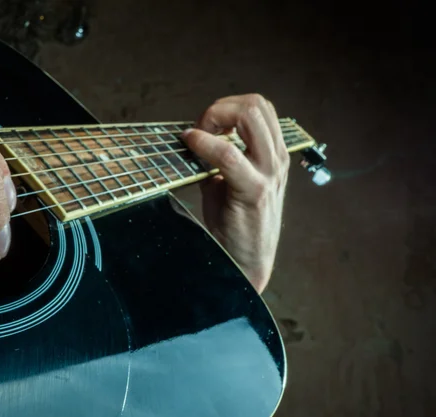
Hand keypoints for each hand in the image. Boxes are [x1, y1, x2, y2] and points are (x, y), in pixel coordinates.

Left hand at [182, 94, 289, 292]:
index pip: (258, 107)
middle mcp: (277, 158)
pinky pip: (228, 153)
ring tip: (198, 137)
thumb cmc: (236, 223)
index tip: (203, 127)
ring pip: (249, 116)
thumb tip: (191, 138)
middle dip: (220, 108)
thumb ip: (218, 159)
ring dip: (216, 118)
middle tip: (200, 129)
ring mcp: (269, 172)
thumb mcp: (230, 182)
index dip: (226, 107)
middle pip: (256, 104)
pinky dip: (205, 143)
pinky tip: (191, 144)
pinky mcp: (254, 190)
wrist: (246, 261)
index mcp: (274, 154)